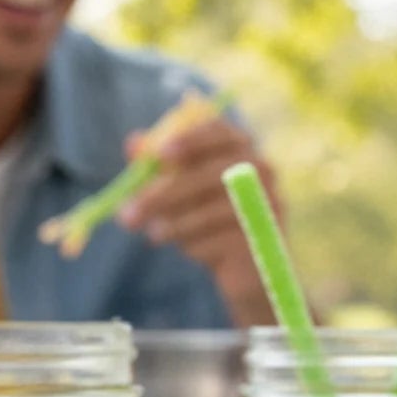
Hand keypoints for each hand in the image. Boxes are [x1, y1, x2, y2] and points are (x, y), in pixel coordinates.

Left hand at [119, 116, 275, 326]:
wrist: (247, 265)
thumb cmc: (209, 217)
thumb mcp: (180, 188)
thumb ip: (159, 164)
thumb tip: (134, 144)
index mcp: (240, 147)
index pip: (217, 131)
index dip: (189, 139)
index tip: (158, 154)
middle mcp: (262, 171)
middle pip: (210, 175)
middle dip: (164, 195)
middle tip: (127, 216)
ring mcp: (268, 205)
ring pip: (212, 212)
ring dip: (176, 225)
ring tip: (155, 236)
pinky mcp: (266, 239)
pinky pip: (220, 241)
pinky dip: (196, 246)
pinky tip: (190, 250)